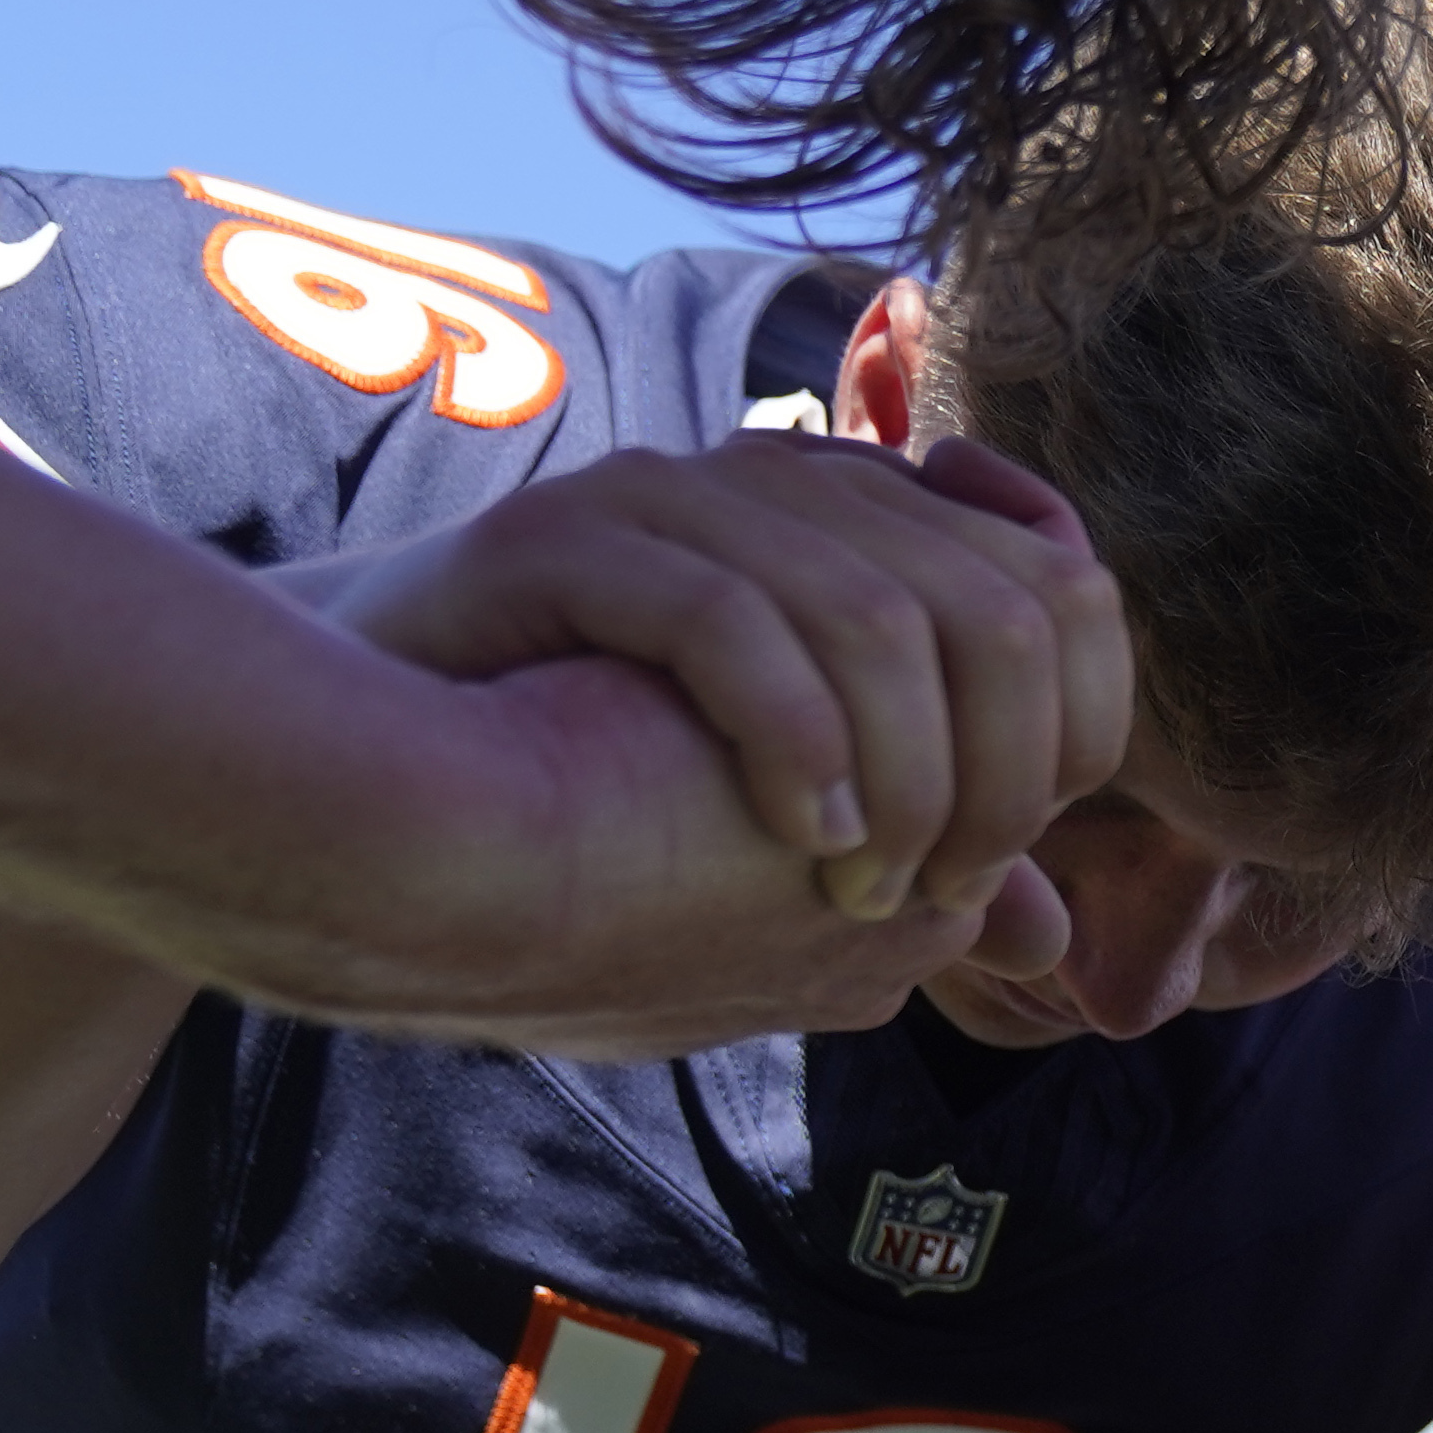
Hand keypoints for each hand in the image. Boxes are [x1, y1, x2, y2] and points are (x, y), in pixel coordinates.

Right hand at [301, 430, 1130, 939]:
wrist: (360, 768)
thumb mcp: (785, 838)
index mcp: (848, 538)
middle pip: (996, 609)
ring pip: (878, 618)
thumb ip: (919, 860)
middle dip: (999, 773)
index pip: (1065, 593)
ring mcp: (670, 504)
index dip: (1072, 730)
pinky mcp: (568, 536)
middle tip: (938, 886)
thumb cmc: (578, 804)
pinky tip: (798, 839)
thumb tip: (1052, 937)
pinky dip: (790, 740)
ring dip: (903, 777)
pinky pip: (728, 616)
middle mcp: (774, 496)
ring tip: (861, 884)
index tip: (1001, 855)